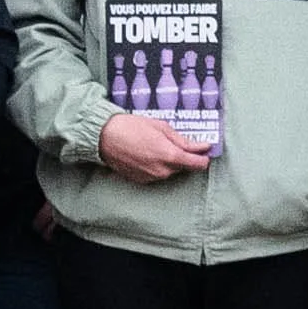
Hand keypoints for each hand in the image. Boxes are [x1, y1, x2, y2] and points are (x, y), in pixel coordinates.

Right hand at [95, 107, 211, 181]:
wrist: (104, 137)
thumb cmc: (132, 127)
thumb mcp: (161, 128)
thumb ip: (184, 141)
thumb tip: (203, 146)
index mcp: (171, 156)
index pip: (199, 164)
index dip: (203, 156)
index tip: (203, 149)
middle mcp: (163, 171)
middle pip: (184, 167)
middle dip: (182, 156)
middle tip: (170, 141)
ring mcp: (152, 178)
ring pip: (170, 170)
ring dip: (168, 160)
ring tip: (154, 144)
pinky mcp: (142, 180)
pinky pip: (157, 173)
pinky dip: (156, 164)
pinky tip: (145, 152)